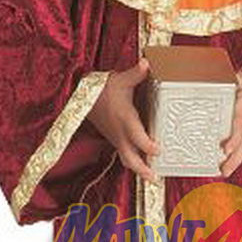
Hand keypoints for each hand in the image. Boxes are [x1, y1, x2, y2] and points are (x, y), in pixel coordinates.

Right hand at [86, 58, 161, 184]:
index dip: (147, 145)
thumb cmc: (103, 88)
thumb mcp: (119, 80)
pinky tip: (145, 165)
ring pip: (126, 159)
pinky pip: (124, 154)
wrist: (83, 97)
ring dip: (138, 169)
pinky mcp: (115, 139)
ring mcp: (116, 138)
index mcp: (124, 119)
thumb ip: (135, 74)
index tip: (158, 150)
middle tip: (155, 178)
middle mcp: (120, 132)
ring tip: (152, 177)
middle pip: (130, 157)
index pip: (136, 136)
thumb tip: (147, 63)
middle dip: (142, 169)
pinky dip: (134, 161)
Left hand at [220, 68, 241, 177]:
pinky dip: (234, 161)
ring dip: (233, 163)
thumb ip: (241, 78)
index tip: (225, 148)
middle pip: (241, 145)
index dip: (233, 138)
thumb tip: (235, 78)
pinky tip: (223, 170)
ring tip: (223, 174)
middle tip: (223, 170)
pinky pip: (241, 151)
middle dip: (232, 158)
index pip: (239, 126)